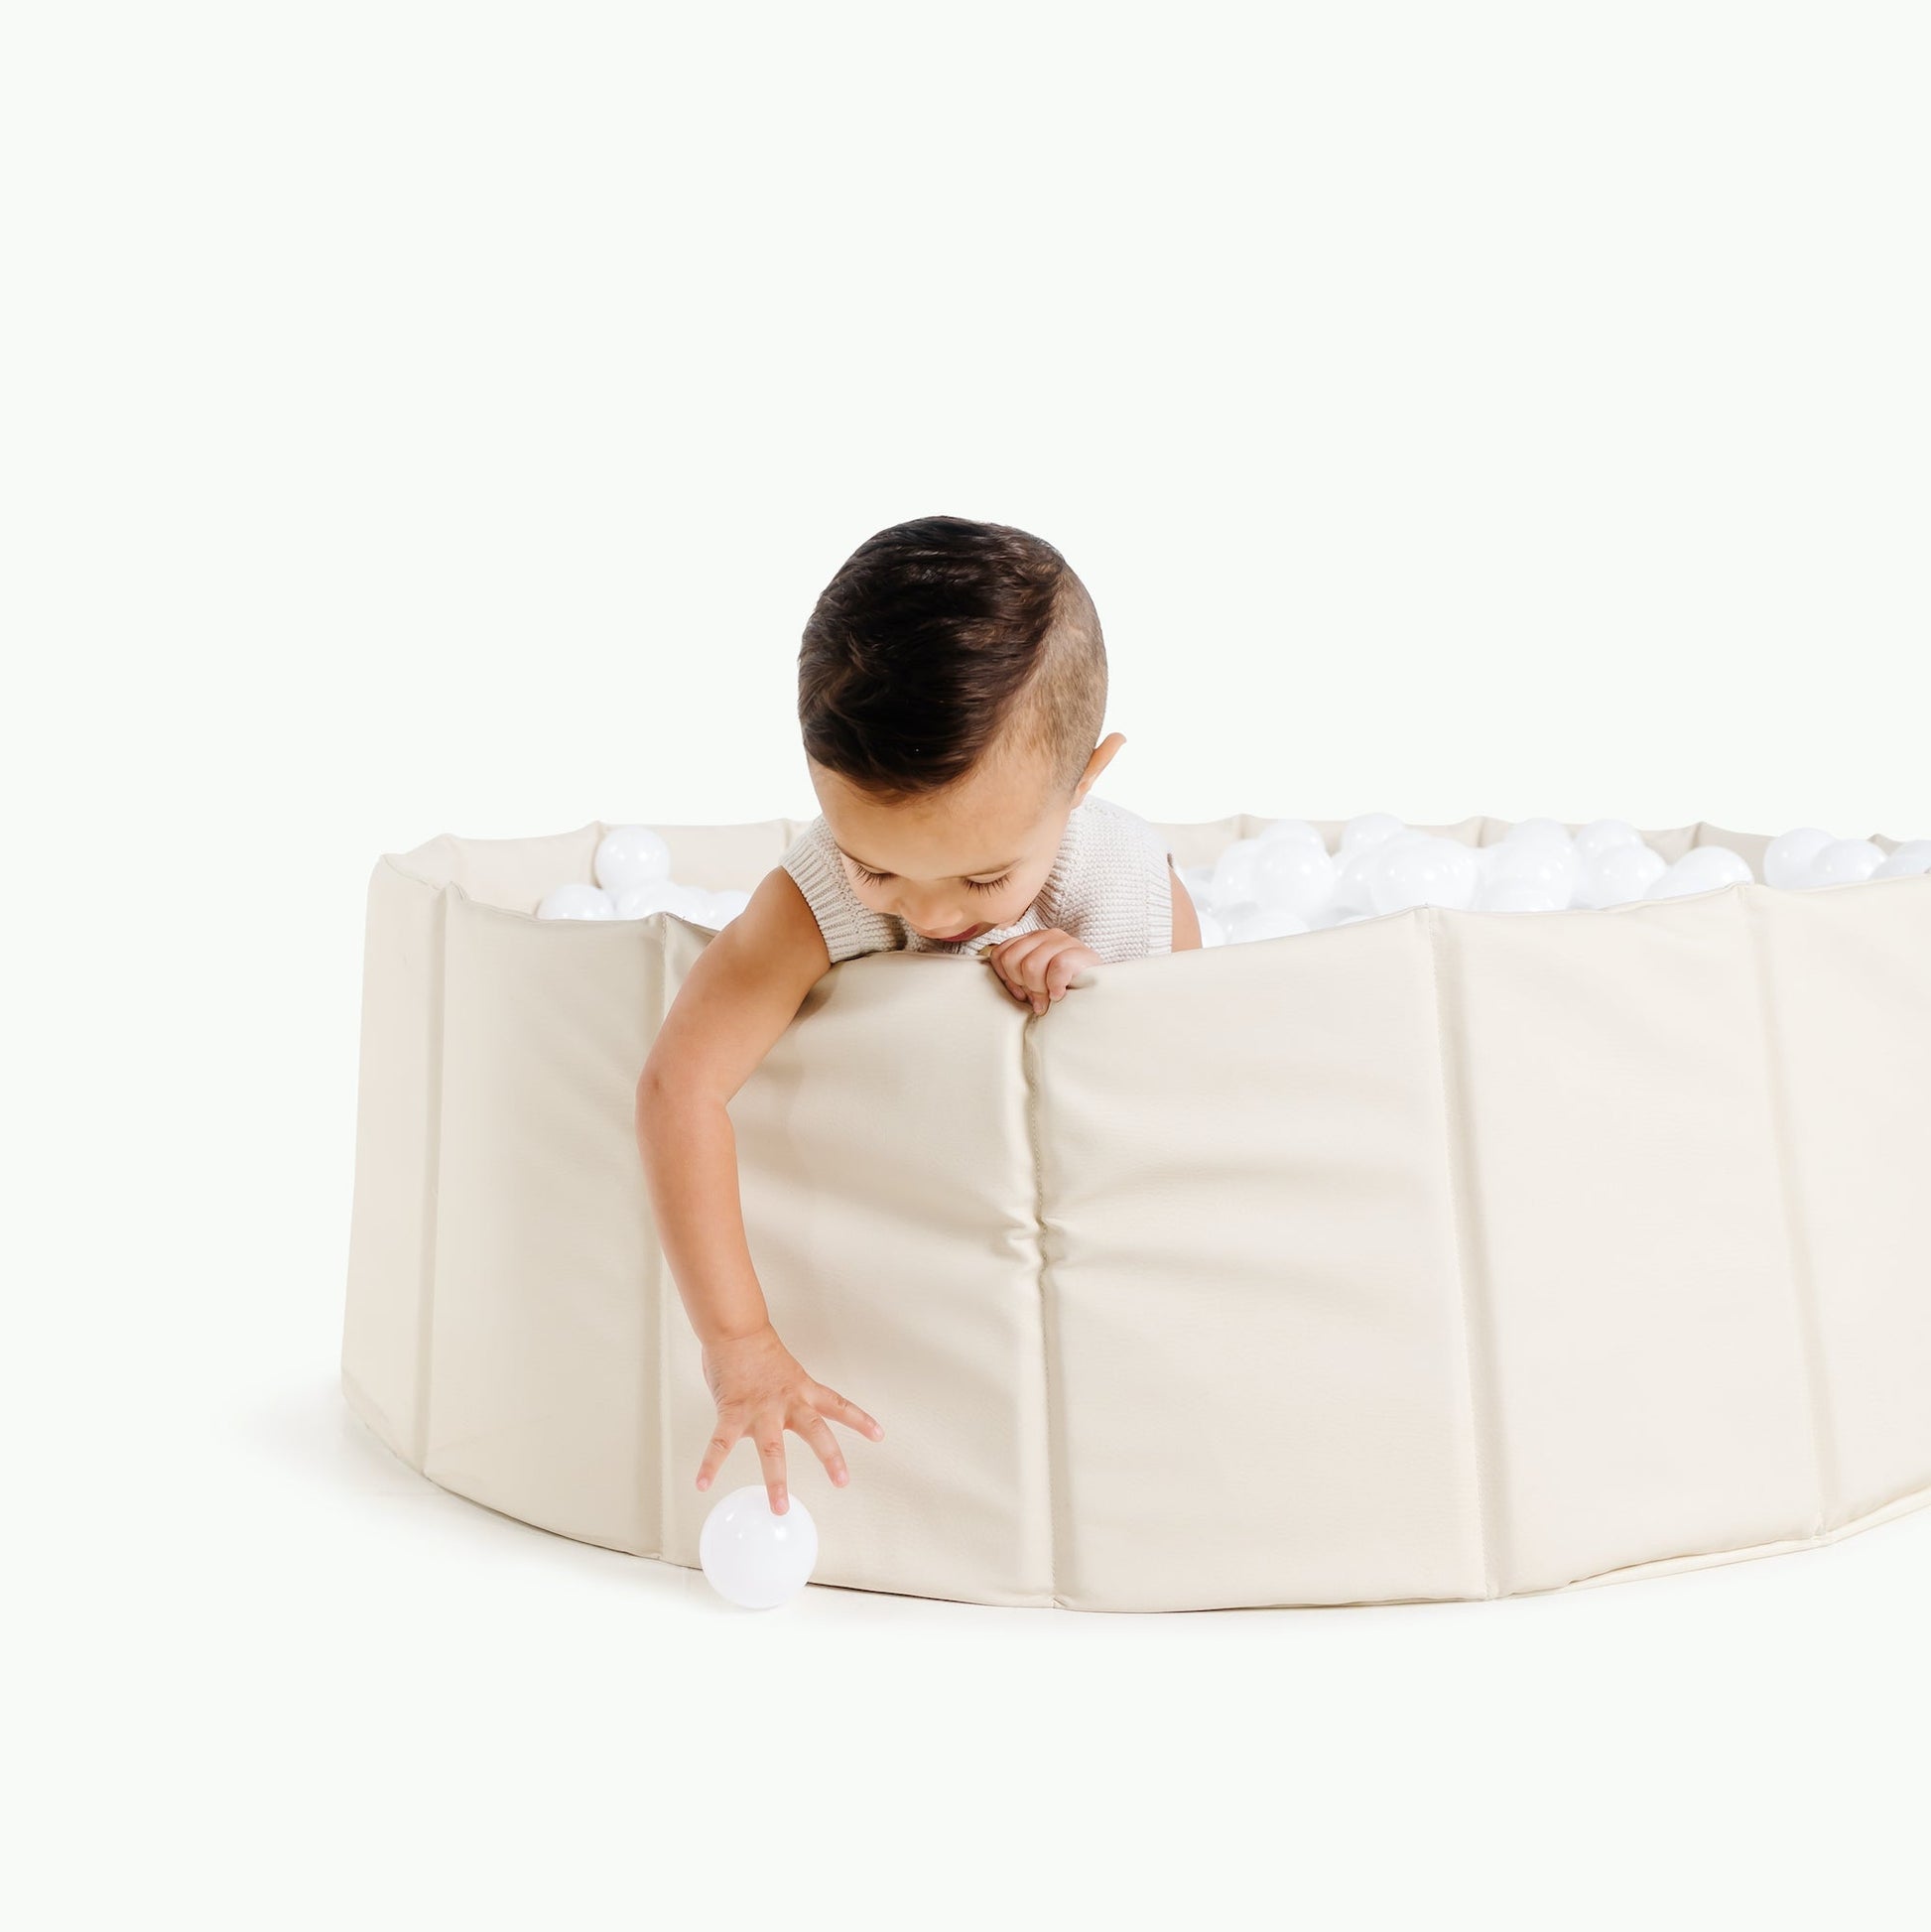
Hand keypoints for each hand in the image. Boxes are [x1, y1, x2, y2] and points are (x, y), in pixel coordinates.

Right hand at [696, 1322, 883, 1513]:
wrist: (736, 1328)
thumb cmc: (755, 1347)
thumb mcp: (783, 1370)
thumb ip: (782, 1395)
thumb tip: (771, 1412)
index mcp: (803, 1390)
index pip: (839, 1405)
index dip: (860, 1421)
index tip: (879, 1435)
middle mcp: (787, 1402)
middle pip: (816, 1432)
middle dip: (830, 1458)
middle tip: (842, 1481)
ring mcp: (760, 1410)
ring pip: (772, 1450)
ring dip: (776, 1481)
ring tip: (779, 1507)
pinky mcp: (733, 1413)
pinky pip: (720, 1444)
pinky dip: (710, 1465)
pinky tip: (702, 1483)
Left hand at [986, 927, 1099, 1013]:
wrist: (1104, 992)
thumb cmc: (1067, 989)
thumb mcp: (1037, 982)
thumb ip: (1019, 978)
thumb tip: (1009, 987)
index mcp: (1031, 940)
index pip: (1000, 954)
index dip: (1006, 978)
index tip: (1021, 992)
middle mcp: (1045, 935)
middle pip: (1011, 960)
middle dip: (1022, 985)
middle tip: (1038, 997)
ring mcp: (1064, 941)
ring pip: (1031, 965)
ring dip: (1039, 989)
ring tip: (1050, 997)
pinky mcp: (1080, 952)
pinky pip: (1056, 968)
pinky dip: (1056, 986)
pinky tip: (1061, 994)